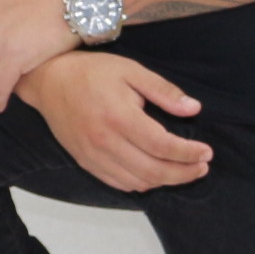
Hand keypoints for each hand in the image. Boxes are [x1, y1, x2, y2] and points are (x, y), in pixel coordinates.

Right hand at [17, 51, 209, 192]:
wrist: (47, 80)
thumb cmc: (91, 72)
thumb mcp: (130, 70)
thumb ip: (163, 90)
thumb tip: (194, 109)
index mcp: (119, 116)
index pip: (163, 146)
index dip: (189, 153)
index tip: (206, 152)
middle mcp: (105, 141)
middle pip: (154, 171)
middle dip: (184, 173)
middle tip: (202, 166)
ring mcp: (93, 155)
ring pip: (138, 182)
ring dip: (165, 180)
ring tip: (181, 169)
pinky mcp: (85, 161)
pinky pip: (119, 183)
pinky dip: (141, 183)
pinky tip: (153, 172)